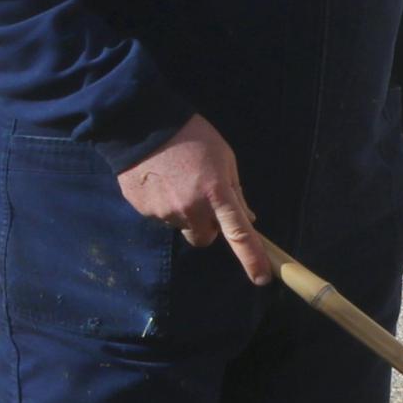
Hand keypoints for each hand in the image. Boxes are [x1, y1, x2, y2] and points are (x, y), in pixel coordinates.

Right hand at [116, 115, 273, 283]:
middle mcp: (191, 208)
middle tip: (203, 200)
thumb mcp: (224, 158)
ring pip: (181, 226)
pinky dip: (163, 204)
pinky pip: (160, 217)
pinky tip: (160, 181)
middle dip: (208, 227)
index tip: (261, 278)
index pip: (239, 234)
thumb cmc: (192, 137)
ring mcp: (164, 211)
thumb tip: (247, 219)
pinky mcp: (142, 209)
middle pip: (205, 238)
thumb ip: (235, 191)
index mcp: (216, 194)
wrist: (141, 123)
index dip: (252, 258)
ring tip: (177, 181)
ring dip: (184, 213)